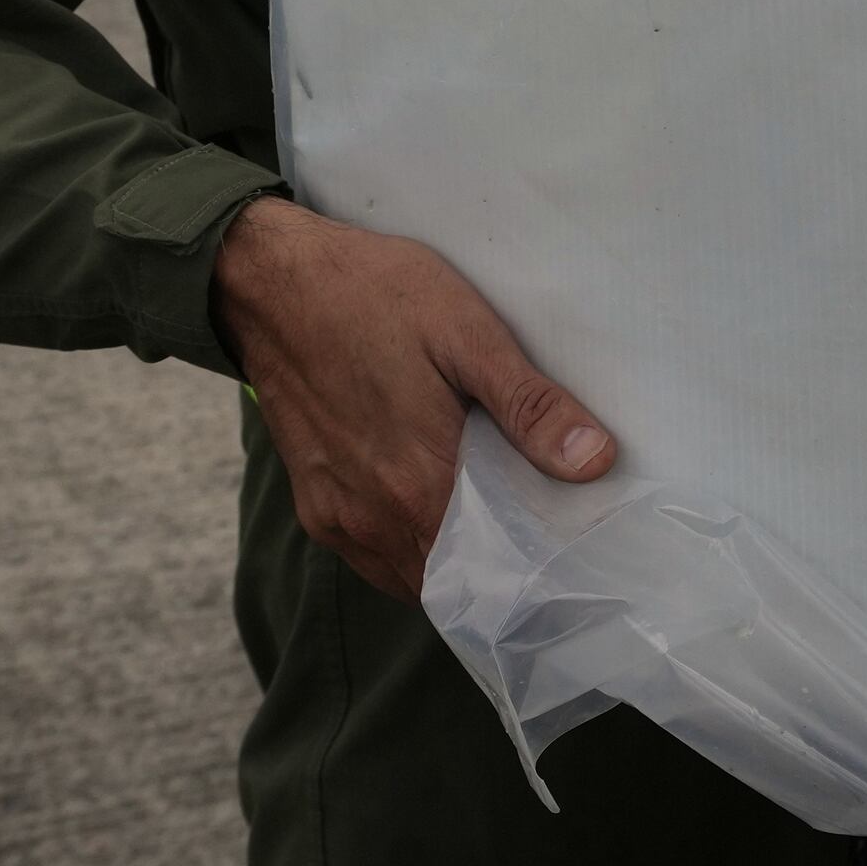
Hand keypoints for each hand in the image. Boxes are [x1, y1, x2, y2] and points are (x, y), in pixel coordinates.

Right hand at [210, 197, 613, 597]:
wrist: (270, 283)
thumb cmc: (373, 295)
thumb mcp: (466, 333)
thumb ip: (528, 406)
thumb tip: (595, 462)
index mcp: (421, 485)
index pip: (495, 571)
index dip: (534, 566)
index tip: (566, 545)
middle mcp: (376, 519)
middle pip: (456, 582)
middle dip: (498, 567)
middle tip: (537, 524)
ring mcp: (339, 518)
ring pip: (413, 576)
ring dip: (451, 559)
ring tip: (490, 513)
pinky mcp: (315, 506)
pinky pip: (375, 557)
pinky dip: (410, 547)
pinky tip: (433, 501)